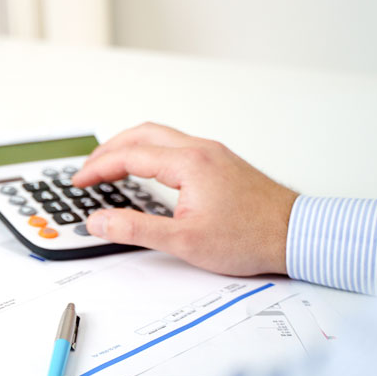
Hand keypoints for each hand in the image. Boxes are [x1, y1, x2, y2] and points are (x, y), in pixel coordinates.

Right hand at [71, 123, 297, 275]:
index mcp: (188, 164)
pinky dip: (149, 152)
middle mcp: (200, 150)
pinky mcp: (220, 163)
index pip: (129, 156)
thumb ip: (134, 230)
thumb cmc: (252, 237)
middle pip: (142, 134)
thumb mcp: (183, 241)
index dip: (98, 169)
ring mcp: (212, 154)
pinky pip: (175, 146)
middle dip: (108, 149)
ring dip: (129, 147)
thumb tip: (99, 221)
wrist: (297, 236)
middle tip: (88, 170)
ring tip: (109, 166)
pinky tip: (146, 170)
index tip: (79, 182)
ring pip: (160, 136)